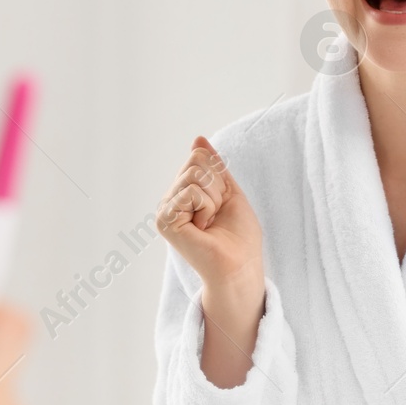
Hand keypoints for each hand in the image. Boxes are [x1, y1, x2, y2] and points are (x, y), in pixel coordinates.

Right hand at [156, 136, 264, 387]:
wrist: (240, 265)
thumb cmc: (239, 236)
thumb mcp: (229, 191)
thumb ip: (214, 166)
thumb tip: (198, 139)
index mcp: (183, 193)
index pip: (199, 156)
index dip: (220, 177)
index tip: (221, 204)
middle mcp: (170, 200)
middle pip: (195, 161)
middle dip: (216, 185)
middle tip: (215, 215)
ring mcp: (165, 210)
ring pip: (195, 175)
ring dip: (213, 199)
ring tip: (209, 223)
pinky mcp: (165, 220)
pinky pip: (192, 192)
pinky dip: (207, 208)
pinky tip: (203, 229)